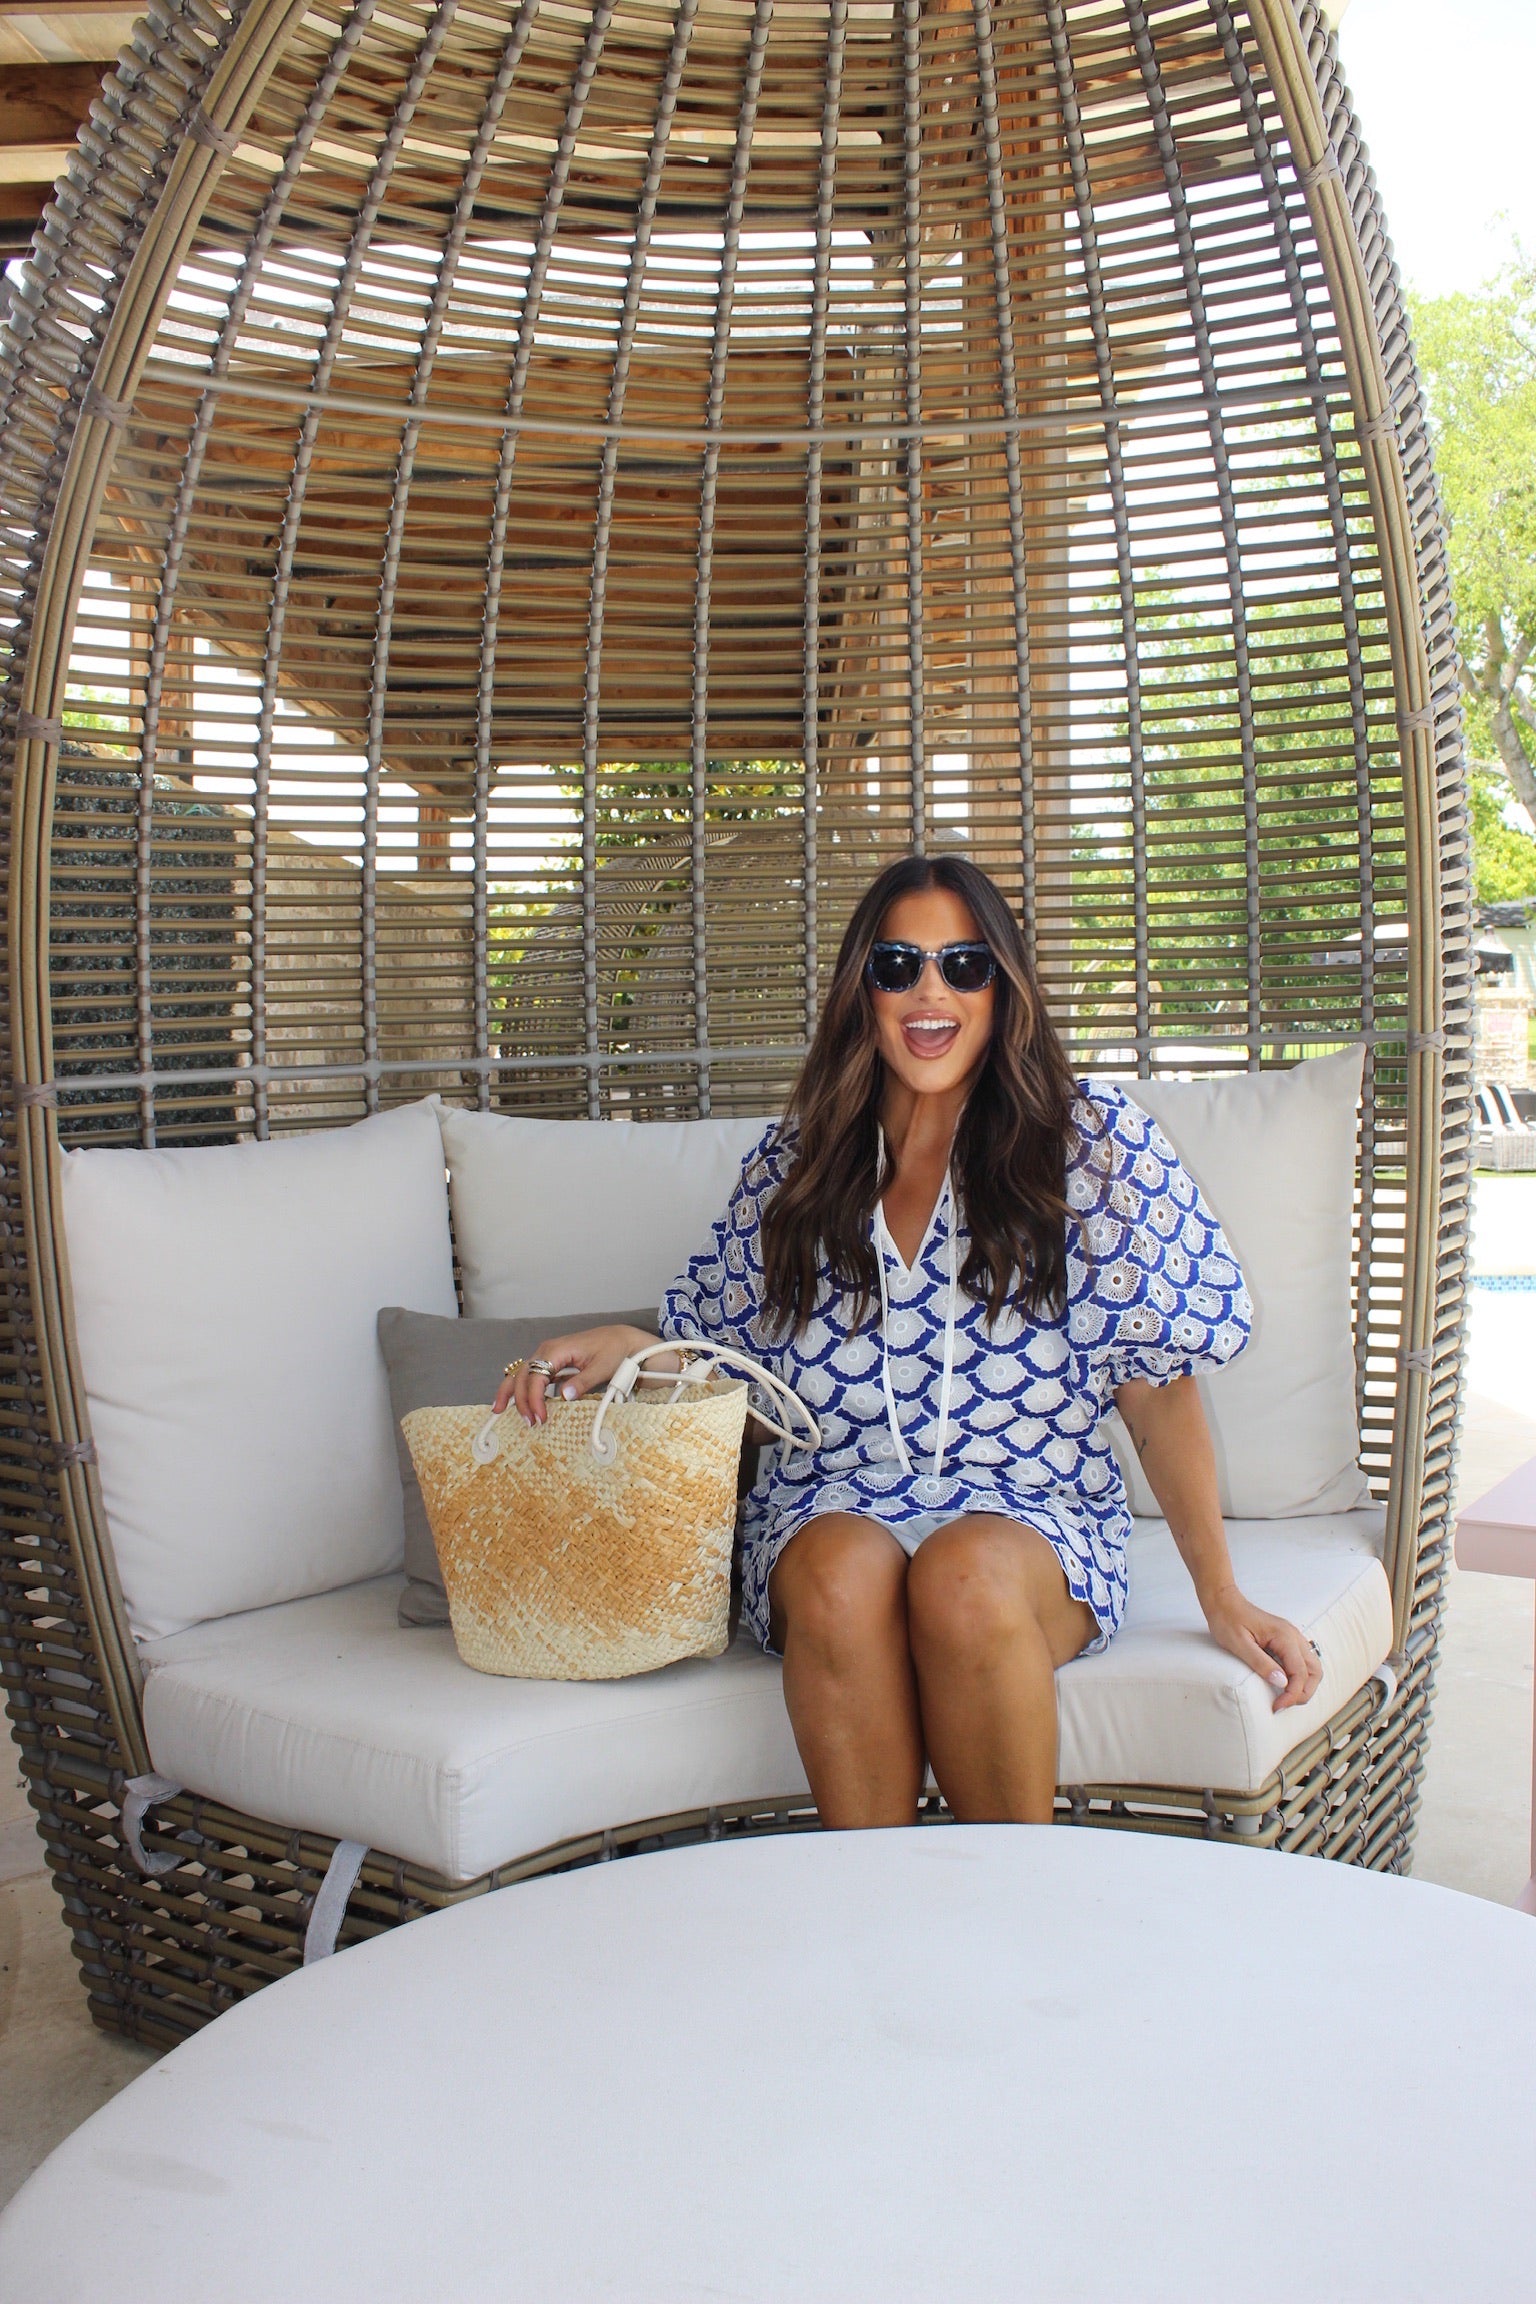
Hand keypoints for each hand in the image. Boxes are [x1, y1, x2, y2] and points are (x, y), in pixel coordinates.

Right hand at [492, 1325, 664, 1424]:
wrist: (622, 1339)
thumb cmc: (613, 1351)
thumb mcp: (602, 1367)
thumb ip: (582, 1382)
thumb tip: (564, 1396)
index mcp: (557, 1349)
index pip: (536, 1376)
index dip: (534, 1399)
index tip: (541, 1418)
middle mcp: (546, 1350)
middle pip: (523, 1375)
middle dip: (521, 1400)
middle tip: (530, 1423)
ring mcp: (547, 1356)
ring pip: (520, 1373)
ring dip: (511, 1392)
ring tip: (500, 1410)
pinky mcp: (551, 1363)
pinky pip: (530, 1375)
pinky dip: (519, 1388)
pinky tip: (513, 1402)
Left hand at [1201, 1588, 1322, 1711]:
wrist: (1223, 1602)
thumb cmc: (1228, 1620)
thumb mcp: (1239, 1645)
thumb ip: (1261, 1663)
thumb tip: (1282, 1683)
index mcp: (1284, 1637)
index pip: (1300, 1673)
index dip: (1292, 1694)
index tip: (1277, 1706)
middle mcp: (1293, 1636)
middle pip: (1314, 1671)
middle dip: (1303, 1692)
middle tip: (1283, 1705)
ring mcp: (1292, 1637)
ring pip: (1312, 1667)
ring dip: (1304, 1686)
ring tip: (1286, 1698)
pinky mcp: (1286, 1640)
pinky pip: (1302, 1661)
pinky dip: (1299, 1677)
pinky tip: (1284, 1684)